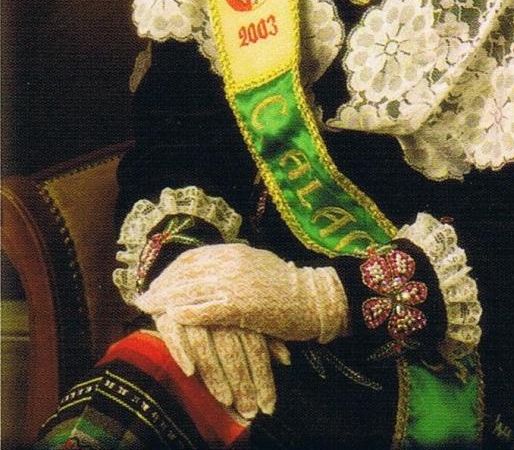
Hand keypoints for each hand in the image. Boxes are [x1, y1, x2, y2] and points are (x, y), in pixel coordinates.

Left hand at [136, 243, 347, 343]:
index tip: (155, 284)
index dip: (169, 272)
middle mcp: (231, 261)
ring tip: (148, 310)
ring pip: (190, 289)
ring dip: (165, 300)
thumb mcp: (255, 266)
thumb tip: (206, 274)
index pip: (191, 258)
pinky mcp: (240, 305)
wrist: (314, 298)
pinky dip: (186, 313)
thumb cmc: (286, 287)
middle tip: (142, 300)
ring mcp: (235, 282)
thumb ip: (231, 266)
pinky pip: (206, 309)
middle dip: (160, 286)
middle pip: (184, 272)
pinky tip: (172, 318)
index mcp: (233, 251)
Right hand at [154, 314, 289, 419]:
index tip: (268, 404)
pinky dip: (182, 350)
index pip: (254, 343)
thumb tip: (287, 359)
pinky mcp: (168, 309)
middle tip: (250, 411)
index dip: (261, 374)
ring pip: (206, 345)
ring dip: (215, 377)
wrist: (193, 278)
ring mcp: (192, 305)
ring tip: (226, 401)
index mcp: (240, 302)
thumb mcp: (253, 316)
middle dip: (242, 383)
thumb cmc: (233, 303)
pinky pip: (175, 332)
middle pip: (231, 347)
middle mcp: (217, 303)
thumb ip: (266, 336)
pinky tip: (191, 372)